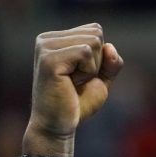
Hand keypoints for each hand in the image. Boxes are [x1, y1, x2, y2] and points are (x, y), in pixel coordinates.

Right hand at [24, 23, 123, 156]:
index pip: (95, 30)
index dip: (99, 56)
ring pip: (93, 42)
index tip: (81, 74)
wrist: (59, 126)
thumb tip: (109, 46)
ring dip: (92, 68)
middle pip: (96, 33)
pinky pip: (85, 53)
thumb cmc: (77, 103)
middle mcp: (46, 39)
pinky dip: (88, 71)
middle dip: (97, 61)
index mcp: (55, 39)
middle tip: (77, 80)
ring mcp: (45, 47)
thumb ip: (110, 61)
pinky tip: (71, 83)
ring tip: (73, 82)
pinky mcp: (49, 59)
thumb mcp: (101, 78)